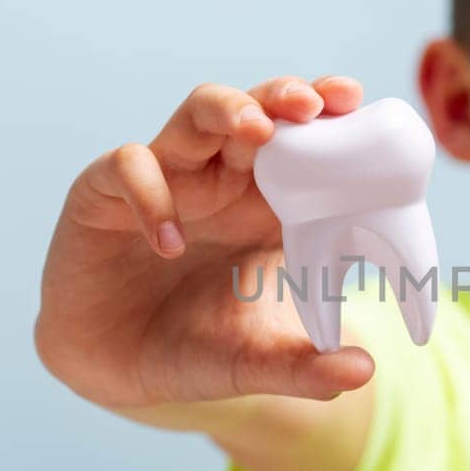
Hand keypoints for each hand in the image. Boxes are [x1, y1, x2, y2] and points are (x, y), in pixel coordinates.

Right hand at [33, 75, 375, 410]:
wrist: (115, 371)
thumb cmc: (192, 349)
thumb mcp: (254, 364)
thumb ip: (305, 367)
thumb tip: (364, 373)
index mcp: (266, 205)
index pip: (303, 143)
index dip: (327, 114)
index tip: (356, 101)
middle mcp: (219, 180)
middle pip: (256, 112)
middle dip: (284, 97)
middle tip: (313, 104)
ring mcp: (165, 179)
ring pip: (196, 115)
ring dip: (228, 110)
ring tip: (258, 129)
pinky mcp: (105, 194)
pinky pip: (127, 165)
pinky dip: (151, 193)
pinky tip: (170, 241)